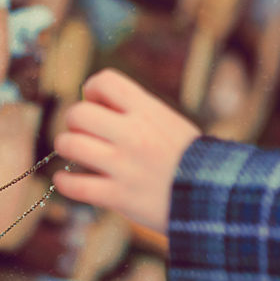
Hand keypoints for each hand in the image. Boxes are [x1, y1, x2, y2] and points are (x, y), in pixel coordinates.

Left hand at [52, 69, 201, 234]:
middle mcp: (133, 135)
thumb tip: (94, 102)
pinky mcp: (118, 196)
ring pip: (70, 145)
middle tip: (81, 132)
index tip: (94, 103)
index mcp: (149, 111)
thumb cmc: (190, 160)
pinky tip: (64, 179)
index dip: (90, 90)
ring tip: (73, 153)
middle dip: (73, 122)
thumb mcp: (170, 123)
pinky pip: (74, 186)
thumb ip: (136, 112)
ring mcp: (124, 166)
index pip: (104, 81)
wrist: (216, 198)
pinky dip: (63, 181)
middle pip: (77, 113)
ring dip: (65, 147)